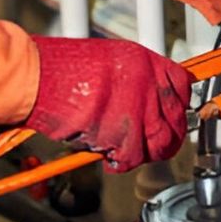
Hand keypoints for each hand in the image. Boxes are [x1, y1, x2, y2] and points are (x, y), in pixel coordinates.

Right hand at [26, 37, 192, 171]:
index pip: (182, 85)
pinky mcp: (121, 131)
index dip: (178, 104)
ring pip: (160, 142)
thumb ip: (136, 79)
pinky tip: (110, 155)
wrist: (39, 76)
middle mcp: (147, 81)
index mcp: (144, 60)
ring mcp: (137, 107)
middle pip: (176, 119)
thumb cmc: (64, 69)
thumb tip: (150, 102)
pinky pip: (133, 157)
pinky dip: (122, 161)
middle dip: (167, 135)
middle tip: (153, 142)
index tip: (173, 115)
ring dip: (146, 151)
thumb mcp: (110, 60)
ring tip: (128, 150)